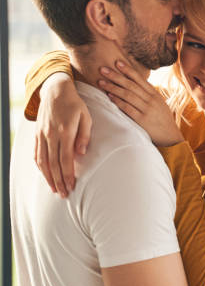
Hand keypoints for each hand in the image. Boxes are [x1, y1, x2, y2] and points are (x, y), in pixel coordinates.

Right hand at [36, 72, 91, 197]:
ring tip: (54, 189)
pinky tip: (45, 175)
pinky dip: (40, 166)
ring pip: (43, 161)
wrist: (55, 91)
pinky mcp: (37, 134)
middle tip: (64, 194)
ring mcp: (42, 135)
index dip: (68, 174)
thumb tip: (81, 154)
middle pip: (54, 164)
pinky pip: (37, 154)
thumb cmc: (75, 105)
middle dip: (58, 181)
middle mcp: (51, 135)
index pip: (66, 159)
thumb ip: (84, 136)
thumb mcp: (86, 117)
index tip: (71, 186)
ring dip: (48, 177)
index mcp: (65, 132)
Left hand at [98, 60, 184, 146]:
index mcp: (155, 95)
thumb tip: (137, 85)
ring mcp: (147, 109)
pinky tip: (109, 96)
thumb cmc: (163, 119)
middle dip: (116, 76)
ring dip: (113, 87)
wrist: (170, 136)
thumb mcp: (160, 104)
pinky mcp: (142, 120)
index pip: (139, 79)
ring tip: (101, 82)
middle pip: (131, 85)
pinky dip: (118, 101)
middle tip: (103, 69)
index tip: (117, 63)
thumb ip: (149, 95)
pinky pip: (128, 108)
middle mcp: (151, 100)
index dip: (128, 70)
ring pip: (127, 95)